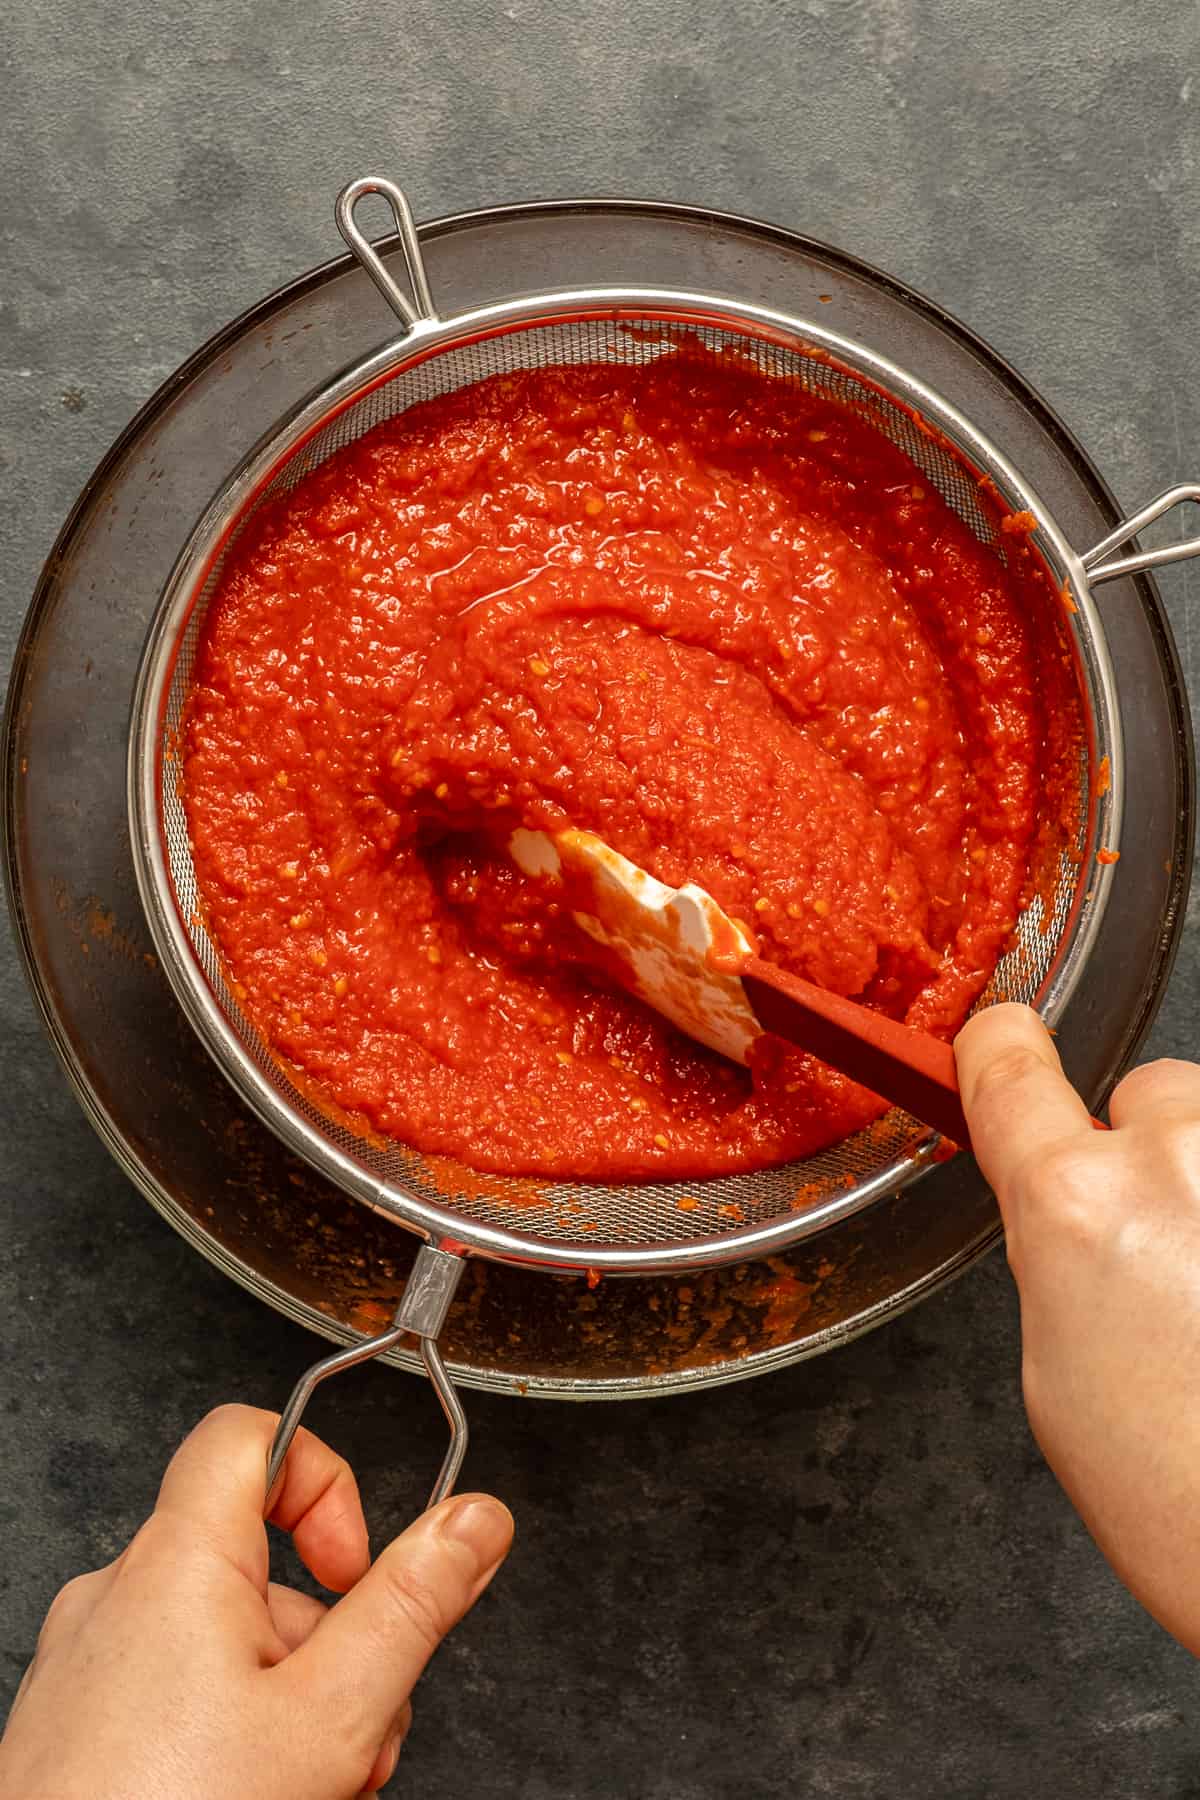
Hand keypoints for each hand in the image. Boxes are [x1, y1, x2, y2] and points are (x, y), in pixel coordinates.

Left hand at [0, 1404, 512, 1798]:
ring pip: (223, 1643)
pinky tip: (250, 1796)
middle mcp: (117, 1595)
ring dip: (288, 1702)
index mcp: (176, 1563)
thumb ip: (412, 1606)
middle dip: (328, 1643)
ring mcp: (88, 1664)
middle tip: (354, 1730)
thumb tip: (473, 1522)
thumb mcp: (331, 1716)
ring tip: (304, 1789)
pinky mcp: (73, 1728)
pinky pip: (173, 1692)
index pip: (251, 1435)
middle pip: (257, 1564)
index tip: (357, 1569)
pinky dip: (227, 1733)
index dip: (325, 1479)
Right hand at [956, 1002, 1199, 1651]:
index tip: (1005, 1047)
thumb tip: (1069, 1205)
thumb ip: (1056, 1251)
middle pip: (1151, 1091)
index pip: (1009, 1066)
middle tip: (1170, 1264)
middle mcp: (1183, 1161)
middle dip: (1152, 1153)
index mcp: (1076, 1205)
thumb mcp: (1054, 1376)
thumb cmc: (1188, 1504)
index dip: (999, 1055)